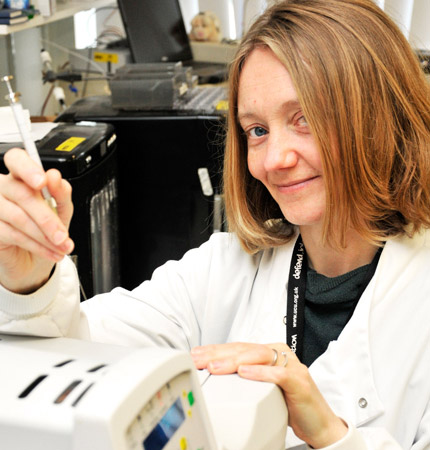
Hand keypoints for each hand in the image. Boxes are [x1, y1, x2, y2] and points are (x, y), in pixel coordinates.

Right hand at [0, 148, 73, 292]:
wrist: (34, 259)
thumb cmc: (46, 230)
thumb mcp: (61, 210)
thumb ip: (61, 193)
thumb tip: (56, 178)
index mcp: (22, 177)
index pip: (16, 160)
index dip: (28, 168)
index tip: (43, 181)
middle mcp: (5, 188)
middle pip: (23, 194)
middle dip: (48, 218)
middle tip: (62, 234)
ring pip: (19, 218)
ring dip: (45, 236)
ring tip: (60, 246)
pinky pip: (14, 235)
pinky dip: (37, 246)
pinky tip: (49, 251)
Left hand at [191, 342, 347, 447]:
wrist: (319, 423)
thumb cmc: (290, 403)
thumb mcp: (262, 387)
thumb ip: (245, 377)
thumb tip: (215, 373)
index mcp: (270, 353)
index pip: (238, 347)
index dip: (216, 350)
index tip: (196, 355)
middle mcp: (279, 354)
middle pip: (244, 349)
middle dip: (218, 354)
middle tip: (199, 359)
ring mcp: (291, 365)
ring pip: (258, 356)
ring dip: (234, 361)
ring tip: (215, 366)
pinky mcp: (299, 380)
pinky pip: (278, 373)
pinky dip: (260, 372)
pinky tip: (244, 373)